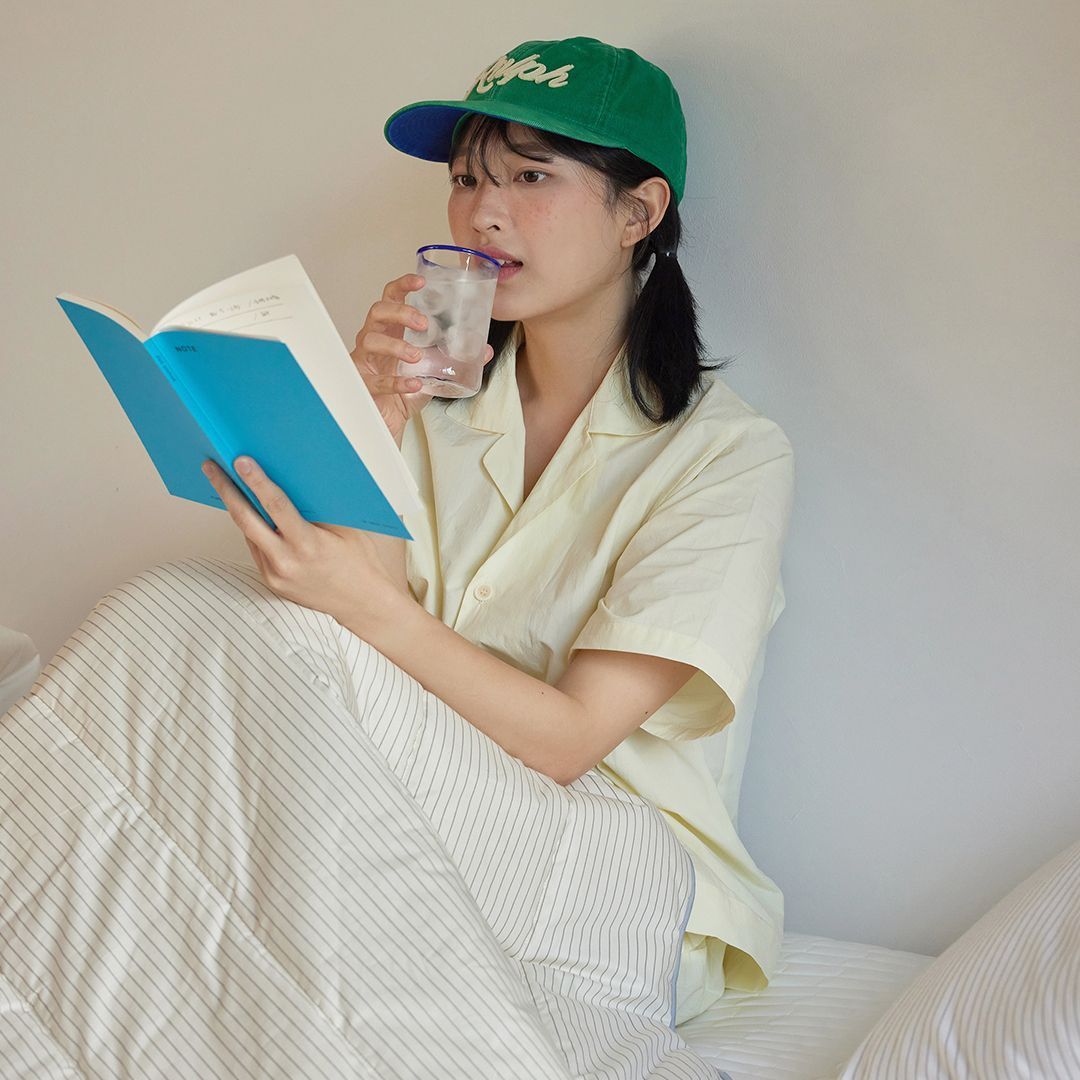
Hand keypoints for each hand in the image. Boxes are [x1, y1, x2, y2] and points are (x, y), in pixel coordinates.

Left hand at [202, 455, 399, 631]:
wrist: (362, 604)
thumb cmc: (360, 563)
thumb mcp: (345, 529)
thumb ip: (317, 509)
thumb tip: (292, 481)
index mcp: (309, 544)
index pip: (276, 505)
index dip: (256, 481)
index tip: (240, 461)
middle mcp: (287, 561)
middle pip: (246, 519)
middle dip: (226, 489)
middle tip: (211, 467)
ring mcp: (275, 574)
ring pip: (248, 533)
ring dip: (237, 507)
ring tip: (226, 483)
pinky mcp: (271, 582)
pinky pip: (256, 548)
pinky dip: (253, 529)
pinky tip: (250, 512)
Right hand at [351, 274, 494, 444]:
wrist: (391, 420)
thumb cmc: (405, 390)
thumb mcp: (434, 371)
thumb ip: (456, 359)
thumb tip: (485, 350)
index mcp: (390, 330)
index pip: (391, 298)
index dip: (402, 286)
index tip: (420, 282)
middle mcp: (374, 339)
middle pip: (377, 311)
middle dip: (401, 313)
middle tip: (423, 324)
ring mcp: (364, 361)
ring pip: (370, 340)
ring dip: (395, 345)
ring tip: (416, 356)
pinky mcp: (363, 384)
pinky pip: (376, 380)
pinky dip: (396, 382)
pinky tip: (413, 384)